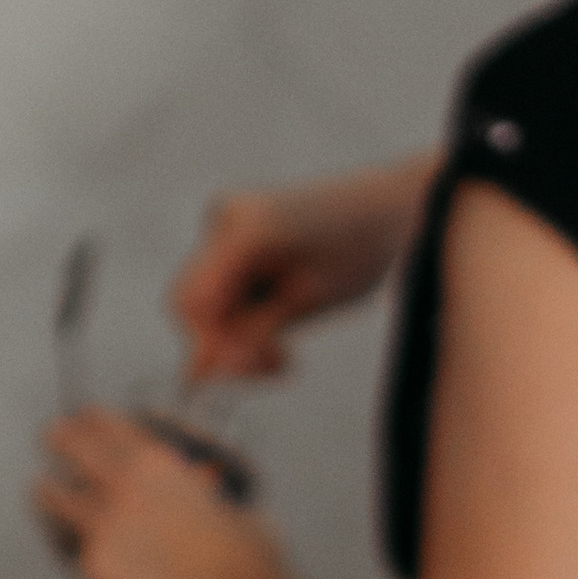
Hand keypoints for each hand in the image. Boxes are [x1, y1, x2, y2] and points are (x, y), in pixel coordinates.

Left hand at [36, 408, 276, 578]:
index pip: (100, 421)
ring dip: (50, 496)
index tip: (80, 424)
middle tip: (55, 448)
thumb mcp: (227, 500)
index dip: (86, 421)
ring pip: (46, 495)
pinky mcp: (90, 568)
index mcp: (155, 462)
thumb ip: (198, 489)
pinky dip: (64, 547)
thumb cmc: (243, 564)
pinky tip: (72, 549)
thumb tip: (201, 494)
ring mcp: (99, 526)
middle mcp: (120, 485)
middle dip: (58, 445)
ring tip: (51, 500)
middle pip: (62, 442)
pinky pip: (61, 549)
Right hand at [168, 161, 433, 377]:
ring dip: (238, 336)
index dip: (211, 346)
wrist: (387, 206)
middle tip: (278, 363)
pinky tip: (279, 334)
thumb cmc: (359, 249)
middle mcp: (225, 218)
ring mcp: (226, 224)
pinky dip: (244, 318)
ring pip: (205, 301)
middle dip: (225, 344)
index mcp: (245, 228)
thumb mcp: (310, 300)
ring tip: (285, 354)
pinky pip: (221, 290)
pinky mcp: (233, 238)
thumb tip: (195, 373)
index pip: (192, 302)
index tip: (254, 367)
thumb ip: (252, 331)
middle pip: (190, 301)